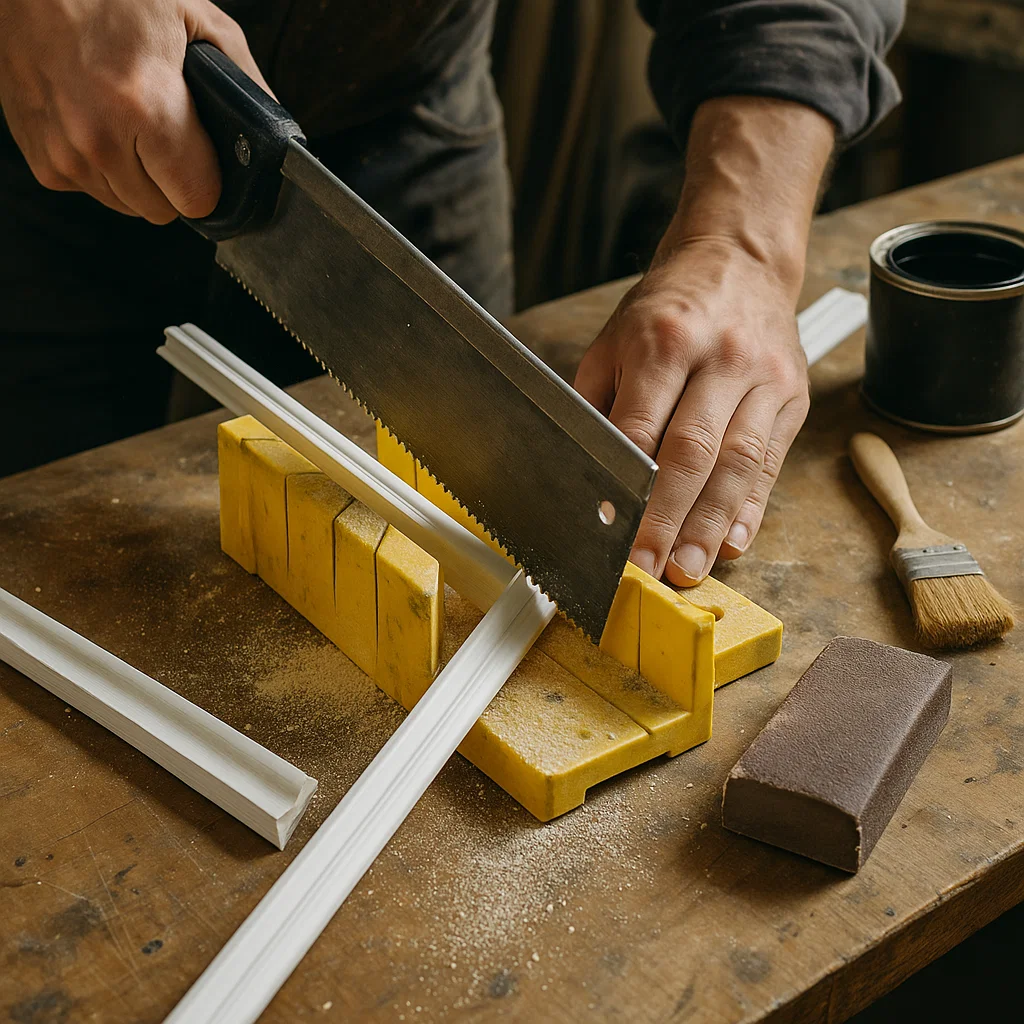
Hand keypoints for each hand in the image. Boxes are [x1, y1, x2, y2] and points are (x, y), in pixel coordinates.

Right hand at [0, 0, 269, 221]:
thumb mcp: (196, 17)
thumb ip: (244, 81)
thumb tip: (269, 135)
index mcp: (144, 106)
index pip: (198, 200)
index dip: (209, 181)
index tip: (206, 159)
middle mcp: (97, 137)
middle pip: (163, 211)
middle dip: (173, 179)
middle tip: (166, 129)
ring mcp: (63, 152)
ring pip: (128, 206)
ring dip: (136, 175)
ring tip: (128, 119)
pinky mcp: (41, 159)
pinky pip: (93, 190)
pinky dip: (101, 166)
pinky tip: (98, 120)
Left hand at [575, 238, 808, 584]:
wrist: (740, 259)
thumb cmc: (667, 308)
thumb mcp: (615, 341)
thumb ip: (601, 405)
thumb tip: (591, 479)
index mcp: (664, 341)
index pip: (640, 427)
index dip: (626, 487)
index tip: (611, 533)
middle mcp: (720, 358)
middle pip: (693, 451)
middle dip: (668, 518)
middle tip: (650, 567)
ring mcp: (764, 377)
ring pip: (739, 462)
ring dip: (711, 524)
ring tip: (689, 569)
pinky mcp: (793, 395)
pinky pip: (771, 460)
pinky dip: (751, 507)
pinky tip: (731, 542)